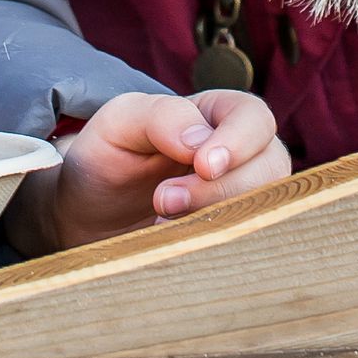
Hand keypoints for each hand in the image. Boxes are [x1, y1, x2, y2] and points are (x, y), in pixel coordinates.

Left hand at [10, 90, 288, 250]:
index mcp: (217, 114)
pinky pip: (247, 241)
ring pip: (265, 207)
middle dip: (222, 188)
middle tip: (164, 201)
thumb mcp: (119, 123)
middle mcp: (240, 155)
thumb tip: (202, 139)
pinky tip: (176, 242)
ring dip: (219, 218)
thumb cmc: (106, 158)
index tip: (204, 165)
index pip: (254, 118)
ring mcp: (239, 198)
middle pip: (270, 166)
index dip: (238, 142)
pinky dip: (215, 243)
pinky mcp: (229, 236)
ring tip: (164, 222)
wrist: (87, 217)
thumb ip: (160, 116)